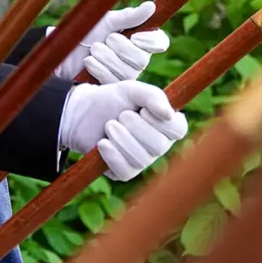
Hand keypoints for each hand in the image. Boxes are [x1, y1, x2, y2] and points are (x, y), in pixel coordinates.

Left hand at [52, 2, 169, 83]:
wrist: (61, 50)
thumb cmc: (84, 32)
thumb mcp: (104, 21)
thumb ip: (128, 17)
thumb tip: (151, 7)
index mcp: (136, 40)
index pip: (159, 42)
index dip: (152, 41)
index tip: (136, 37)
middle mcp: (135, 60)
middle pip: (142, 59)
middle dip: (122, 48)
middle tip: (107, 39)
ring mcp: (124, 76)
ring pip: (128, 72)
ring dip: (108, 57)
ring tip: (93, 49)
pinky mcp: (111, 88)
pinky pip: (114, 82)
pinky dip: (99, 68)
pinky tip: (88, 62)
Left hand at [59, 81, 187, 180]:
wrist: (83, 112)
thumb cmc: (112, 99)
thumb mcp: (132, 90)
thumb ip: (153, 96)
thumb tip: (169, 114)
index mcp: (166, 124)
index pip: (178, 130)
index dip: (160, 121)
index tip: (142, 110)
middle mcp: (158, 145)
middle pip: (159, 146)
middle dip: (135, 128)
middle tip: (120, 116)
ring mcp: (142, 160)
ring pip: (141, 159)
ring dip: (121, 138)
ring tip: (109, 126)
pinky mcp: (124, 172)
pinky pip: (125, 170)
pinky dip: (112, 155)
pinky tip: (102, 144)